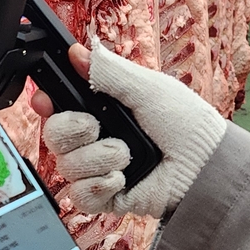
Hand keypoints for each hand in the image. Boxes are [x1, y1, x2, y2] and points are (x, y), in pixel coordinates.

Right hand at [31, 41, 224, 219]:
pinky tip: (122, 178)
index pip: (58, 104)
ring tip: (126, 155)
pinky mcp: (104, 197)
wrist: (204, 166)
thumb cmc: (185, 123)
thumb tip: (78, 52)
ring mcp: (99, 168)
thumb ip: (108, 70)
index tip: (46, 101)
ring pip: (67, 166)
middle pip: (54, 135)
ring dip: (99, 158)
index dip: (47, 102)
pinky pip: (79, 195)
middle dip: (74, 130)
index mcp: (103, 107)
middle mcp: (96, 137)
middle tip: (97, 127)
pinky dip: (100, 185)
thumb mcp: (147, 87)